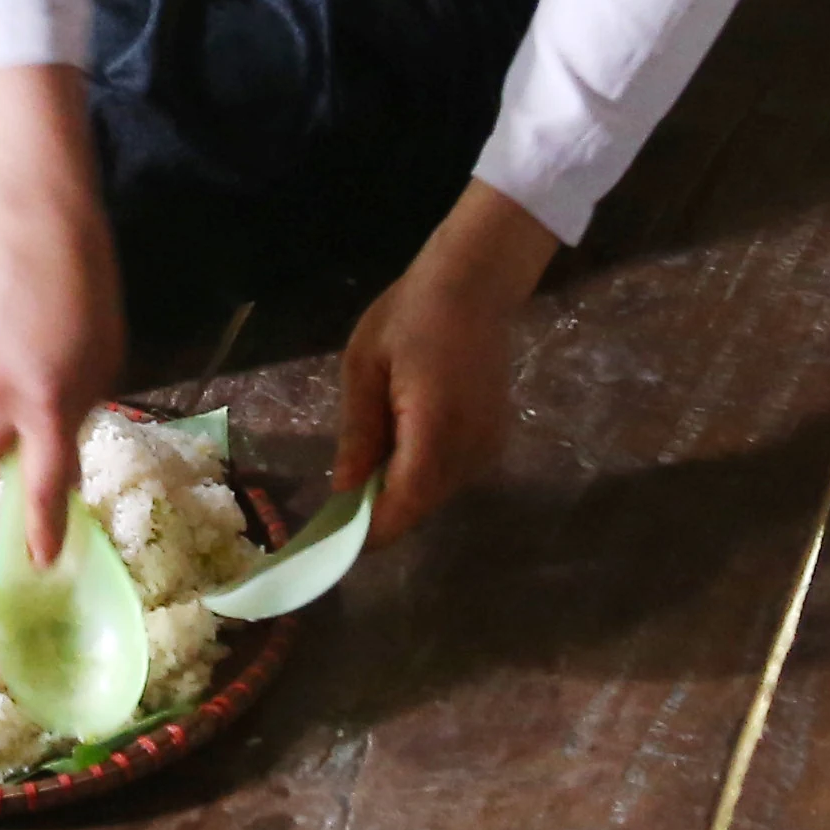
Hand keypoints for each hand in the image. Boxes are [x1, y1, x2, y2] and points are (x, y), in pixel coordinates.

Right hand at [0, 65, 126, 563]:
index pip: (41, 481)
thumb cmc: (83, 286)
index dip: (39, 525)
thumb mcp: (105, 356)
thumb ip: (78, 407)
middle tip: (14, 404)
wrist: (28, 216)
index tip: (38, 559)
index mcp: (49, 402)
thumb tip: (55, 443)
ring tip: (7, 330)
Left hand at [332, 181, 564, 540]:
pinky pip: (452, 474)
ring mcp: (490, 444)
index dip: (372, 530)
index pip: (406, 502)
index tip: (333, 545)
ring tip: (360, 473)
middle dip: (379, 514)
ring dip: (399, 492)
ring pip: (437, 493)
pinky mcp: (496, 439)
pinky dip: (421, 473)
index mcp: (435, 426)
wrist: (474, 284)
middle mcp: (471, 445)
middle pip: (421, 504)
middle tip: (333, 511)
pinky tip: (397, 447)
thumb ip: (358, 434)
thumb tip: (343, 492)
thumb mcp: (365, 368)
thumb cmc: (409, 315)